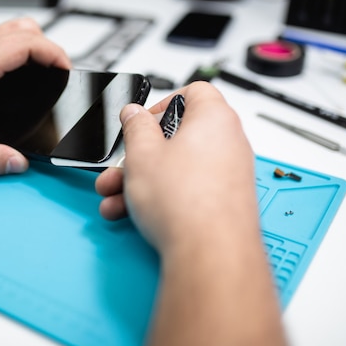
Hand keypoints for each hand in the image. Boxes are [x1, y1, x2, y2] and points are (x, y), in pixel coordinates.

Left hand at [0, 17, 70, 176]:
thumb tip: (15, 163)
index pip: (26, 43)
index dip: (54, 53)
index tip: (66, 70)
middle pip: (23, 29)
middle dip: (48, 48)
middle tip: (57, 73)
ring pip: (9, 30)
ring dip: (31, 45)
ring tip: (41, 72)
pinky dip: (14, 50)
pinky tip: (12, 77)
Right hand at [95, 82, 287, 345]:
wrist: (210, 253)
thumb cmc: (186, 202)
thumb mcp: (142, 153)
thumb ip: (135, 126)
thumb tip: (135, 113)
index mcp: (214, 118)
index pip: (194, 92)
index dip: (163, 103)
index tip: (142, 122)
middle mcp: (229, 143)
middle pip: (178, 138)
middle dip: (139, 155)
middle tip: (120, 167)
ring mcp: (229, 175)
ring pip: (177, 168)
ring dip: (141, 181)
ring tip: (115, 197)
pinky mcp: (225, 202)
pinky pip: (187, 190)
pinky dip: (161, 197)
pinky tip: (132, 213)